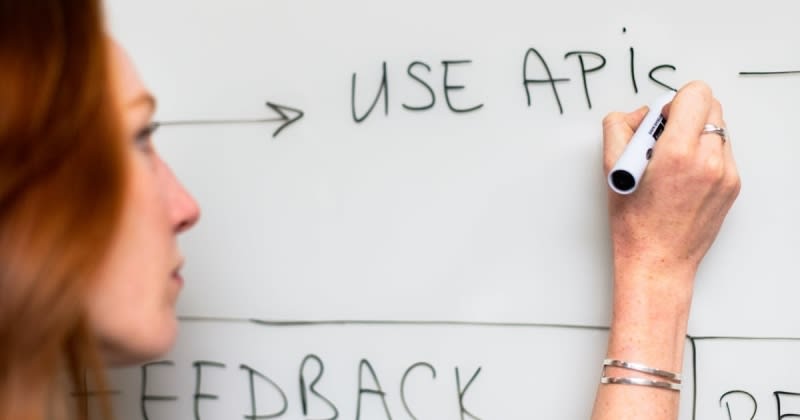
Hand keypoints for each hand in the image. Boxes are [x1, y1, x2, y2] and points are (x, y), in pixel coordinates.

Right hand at [603, 81, 740, 288]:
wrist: (657, 261)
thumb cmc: (635, 223)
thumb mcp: (612, 169)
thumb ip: (620, 128)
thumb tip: (638, 114)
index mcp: (679, 153)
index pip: (695, 94)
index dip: (673, 101)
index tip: (660, 120)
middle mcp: (710, 160)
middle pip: (710, 105)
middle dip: (685, 114)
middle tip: (662, 139)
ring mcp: (726, 173)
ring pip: (718, 128)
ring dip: (695, 133)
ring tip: (671, 160)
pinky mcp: (733, 185)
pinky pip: (722, 151)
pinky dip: (703, 154)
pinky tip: (682, 175)